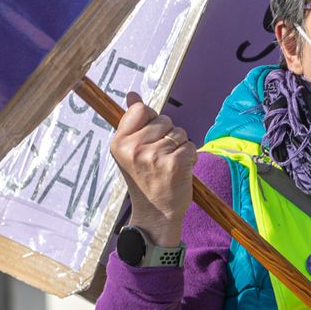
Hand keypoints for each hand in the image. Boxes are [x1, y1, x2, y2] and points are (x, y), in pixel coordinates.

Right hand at [110, 91, 196, 246]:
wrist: (156, 215)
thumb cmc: (145, 180)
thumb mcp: (131, 151)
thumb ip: (133, 121)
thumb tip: (132, 94)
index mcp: (119, 143)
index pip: (141, 109)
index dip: (151, 120)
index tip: (150, 139)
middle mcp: (134, 148)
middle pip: (164, 120)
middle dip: (168, 135)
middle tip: (159, 159)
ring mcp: (154, 156)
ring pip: (180, 133)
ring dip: (180, 147)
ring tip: (168, 165)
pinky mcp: (174, 163)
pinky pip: (191, 146)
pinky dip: (190, 157)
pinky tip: (179, 171)